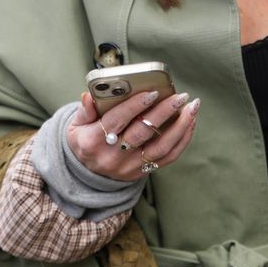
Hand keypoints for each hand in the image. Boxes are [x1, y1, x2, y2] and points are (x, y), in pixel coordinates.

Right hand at [66, 89, 199, 180]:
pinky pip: (168, 157)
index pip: (117, 120)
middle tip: (180, 96)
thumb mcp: (75, 126)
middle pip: (142, 133)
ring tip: (192, 107)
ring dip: (180, 126)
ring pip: (160, 147)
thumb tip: (89, 96)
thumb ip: (84, 110)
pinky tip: (190, 123)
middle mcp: (113, 157)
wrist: (87, 174)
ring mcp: (130, 167)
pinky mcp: (143, 172)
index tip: (153, 92)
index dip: (135, 106)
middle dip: (163, 112)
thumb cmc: (84, 142)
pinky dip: (182, 140)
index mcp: (93, 141)